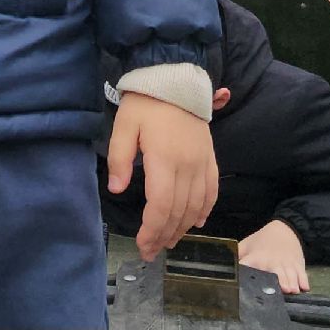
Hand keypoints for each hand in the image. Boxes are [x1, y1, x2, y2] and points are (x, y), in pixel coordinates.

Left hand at [105, 91, 217, 261]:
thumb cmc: (145, 102)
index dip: (151, 230)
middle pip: (179, 211)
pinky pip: (212, 190)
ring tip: (167, 240)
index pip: (161, 205)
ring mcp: (202, 162)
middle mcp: (188, 165)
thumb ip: (119, 158)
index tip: (141, 245)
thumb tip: (117, 190)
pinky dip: (206, 210)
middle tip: (150, 251)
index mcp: (165, 159)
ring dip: (183, 227)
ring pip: (197, 206)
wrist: (175, 79)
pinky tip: (197, 222)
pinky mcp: (210, 157)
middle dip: (164, 235)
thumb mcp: (123, 125)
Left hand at [237, 219, 307, 294]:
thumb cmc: (262, 240)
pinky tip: (303, 287)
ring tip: (291, 290)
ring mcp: (287, 265)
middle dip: (278, 282)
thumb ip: (235, 256)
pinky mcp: (299, 266)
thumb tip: (223, 267)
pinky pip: (303, 276)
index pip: (249, 269)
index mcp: (256, 258)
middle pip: (276, 275)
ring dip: (291, 284)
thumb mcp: (246, 245)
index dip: (247, 279)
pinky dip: (303, 282)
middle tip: (279, 290)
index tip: (247, 286)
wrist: (286, 229)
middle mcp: (272, 263)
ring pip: (290, 276)